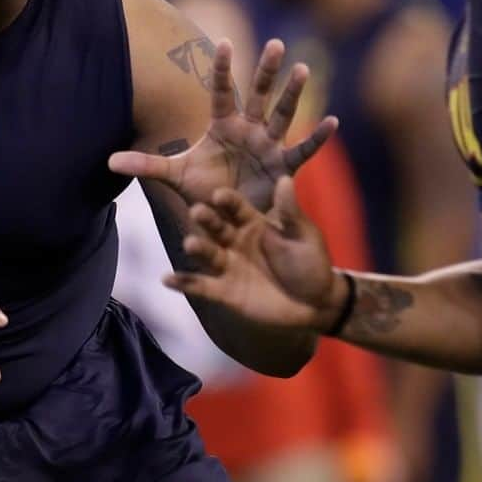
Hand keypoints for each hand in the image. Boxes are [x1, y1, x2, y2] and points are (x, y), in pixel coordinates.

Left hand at [109, 39, 337, 212]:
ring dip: (292, 94)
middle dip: (267, 71)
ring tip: (304, 68)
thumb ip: (145, 164)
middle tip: (277, 43)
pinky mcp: (283, 168)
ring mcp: (268, 146)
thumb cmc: (203, 191)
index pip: (222, 92)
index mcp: (223, 127)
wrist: (226, 218)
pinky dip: (317, 138)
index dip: (224, 69)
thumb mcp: (173, 176)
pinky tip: (332, 121)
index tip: (225, 40)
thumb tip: (108, 161)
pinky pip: (301, 151)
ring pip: (282, 115)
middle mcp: (248, 130)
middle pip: (258, 95)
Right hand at [163, 176, 346, 331]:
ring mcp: (227, 265)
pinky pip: (200, 285)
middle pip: (216, 227)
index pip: (236, 207)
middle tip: (196, 211)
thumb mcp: (302, 235)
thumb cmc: (311, 263)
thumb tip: (286, 178)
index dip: (228, 201)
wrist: (314, 303)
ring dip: (196, 248)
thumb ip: (289, 212)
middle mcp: (234, 240)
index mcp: (252, 222)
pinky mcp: (222, 291)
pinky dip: (182, 283)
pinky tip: (166, 279)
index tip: (219, 194)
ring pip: (207, 253)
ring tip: (188, 244)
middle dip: (207, 220)